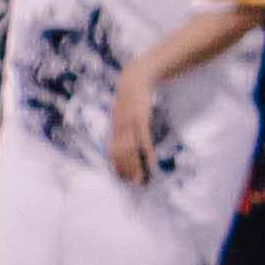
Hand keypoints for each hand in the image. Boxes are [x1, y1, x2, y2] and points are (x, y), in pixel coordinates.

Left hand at [106, 65, 153, 187]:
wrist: (133, 79)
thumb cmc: (131, 96)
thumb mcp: (123, 111)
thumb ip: (124, 124)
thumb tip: (127, 137)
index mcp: (114, 128)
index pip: (113, 152)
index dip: (117, 166)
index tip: (123, 178)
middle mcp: (118, 129)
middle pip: (120, 155)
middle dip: (126, 171)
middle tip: (133, 185)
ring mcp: (128, 125)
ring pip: (130, 151)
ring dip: (135, 167)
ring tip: (141, 180)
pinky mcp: (140, 119)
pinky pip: (143, 140)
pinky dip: (146, 153)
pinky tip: (151, 163)